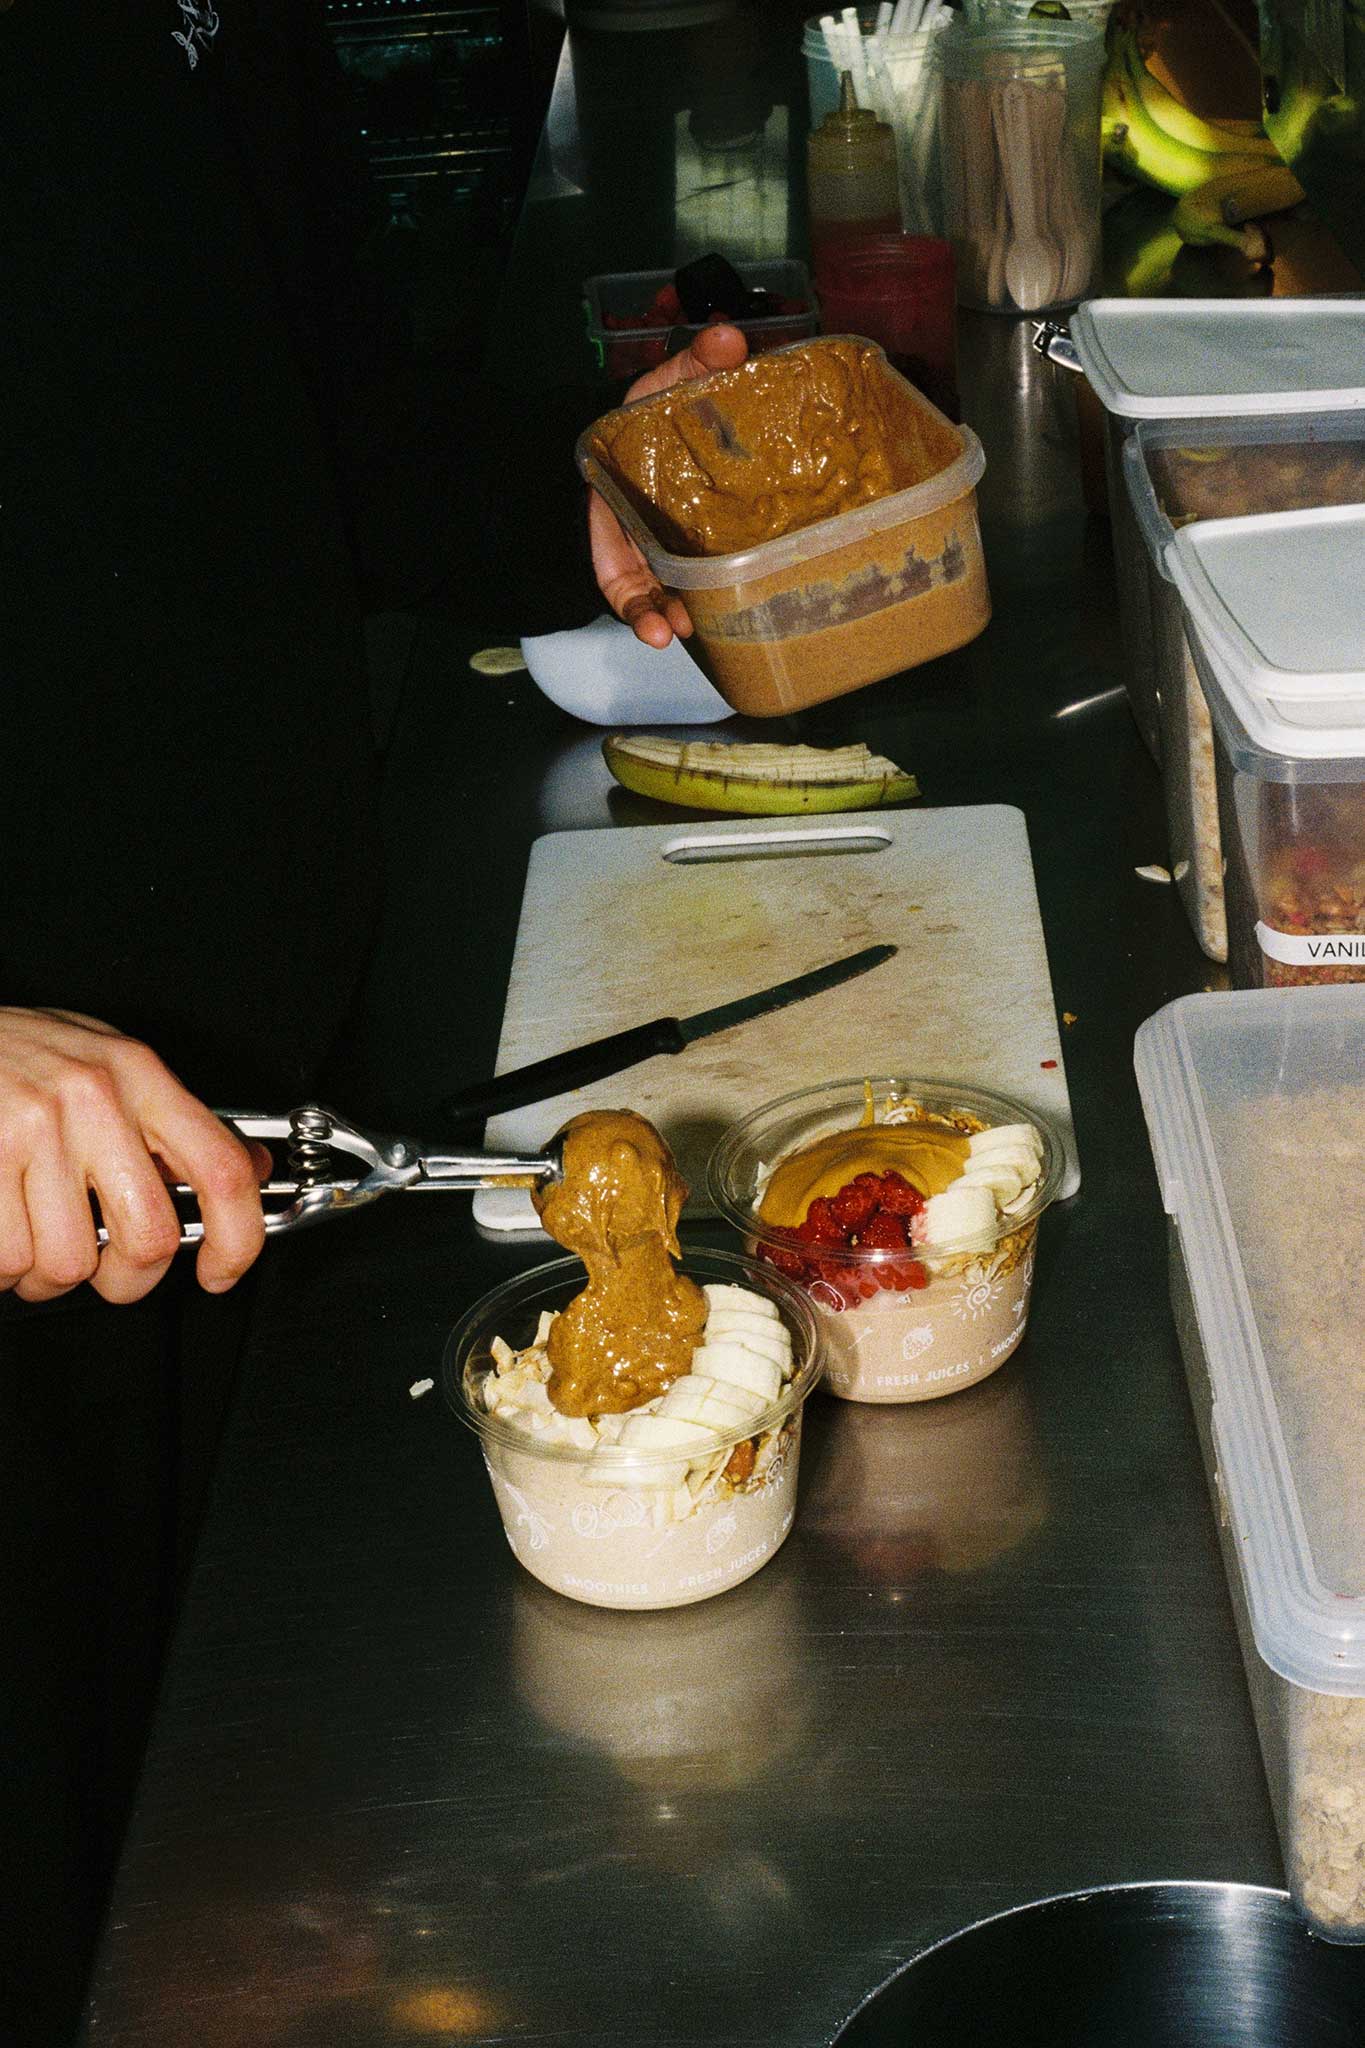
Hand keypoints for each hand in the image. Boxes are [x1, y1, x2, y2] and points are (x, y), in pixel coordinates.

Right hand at [0, 1008, 271, 1305]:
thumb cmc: (15, 1050)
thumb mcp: (106, 1062)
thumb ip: (170, 1122)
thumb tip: (249, 1168)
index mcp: (138, 1074)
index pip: (221, 1169)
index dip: (237, 1238)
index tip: (221, 1271)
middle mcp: (93, 1098)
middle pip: (147, 1237)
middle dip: (126, 1278)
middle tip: (104, 1266)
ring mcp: (32, 1129)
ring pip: (68, 1262)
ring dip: (48, 1273)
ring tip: (32, 1233)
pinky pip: (7, 1258)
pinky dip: (3, 1268)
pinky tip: (1, 1228)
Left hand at [589, 321, 748, 647]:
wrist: (589, 455)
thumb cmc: (639, 425)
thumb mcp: (668, 387)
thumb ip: (698, 363)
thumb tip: (731, 336)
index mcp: (717, 495)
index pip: (754, 515)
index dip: (774, 537)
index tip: (793, 552)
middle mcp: (696, 534)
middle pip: (721, 569)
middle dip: (733, 594)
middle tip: (750, 606)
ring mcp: (661, 558)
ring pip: (681, 597)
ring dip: (687, 617)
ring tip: (691, 629)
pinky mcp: (627, 573)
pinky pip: (638, 601)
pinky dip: (644, 618)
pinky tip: (655, 633)